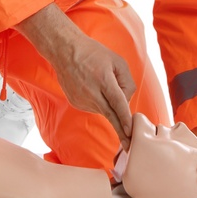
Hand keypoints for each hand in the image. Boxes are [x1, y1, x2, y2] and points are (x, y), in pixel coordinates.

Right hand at [18, 5, 132, 143]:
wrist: (66, 52)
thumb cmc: (94, 54)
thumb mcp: (117, 61)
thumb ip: (126, 82)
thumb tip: (126, 101)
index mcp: (103, 80)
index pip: (117, 103)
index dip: (125, 119)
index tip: (130, 132)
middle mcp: (91, 93)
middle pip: (110, 115)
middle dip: (121, 131)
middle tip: (129, 145)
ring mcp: (81, 100)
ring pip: (103, 109)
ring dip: (109, 103)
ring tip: (101, 82)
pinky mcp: (75, 103)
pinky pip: (94, 107)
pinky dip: (99, 101)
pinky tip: (93, 87)